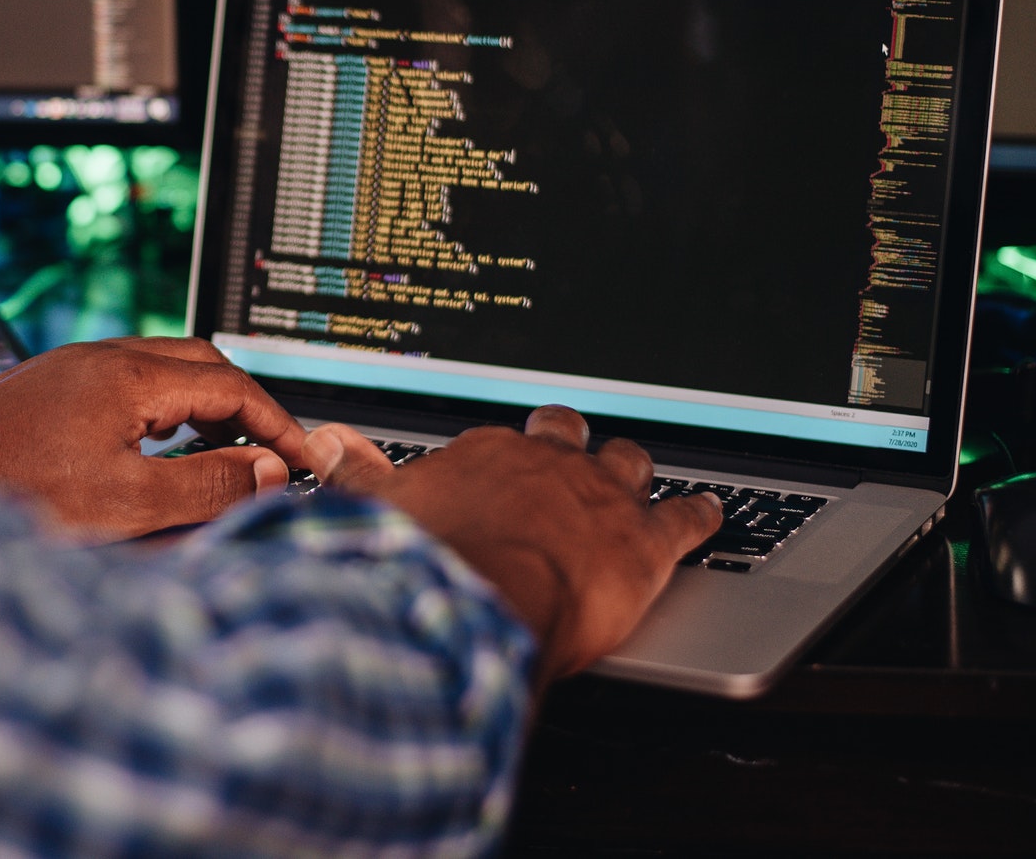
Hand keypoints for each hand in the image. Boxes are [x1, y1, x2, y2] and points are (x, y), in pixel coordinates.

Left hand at [0, 337, 305, 542]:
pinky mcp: (47, 388)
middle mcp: (100, 357)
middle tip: (269, 450)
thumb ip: (205, 486)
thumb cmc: (9, 492)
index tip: (302, 456)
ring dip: (200, 404)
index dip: (276, 422)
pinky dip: (159, 409)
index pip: (231, 384)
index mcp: (128, 376)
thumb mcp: (125, 504)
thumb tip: (267, 472)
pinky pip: (125, 381)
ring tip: (221, 454)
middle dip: (244, 404)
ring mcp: (70, 367)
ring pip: (161, 368)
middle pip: (201, 362)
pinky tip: (152, 450)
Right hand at [299, 406, 720, 685]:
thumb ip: (356, 475)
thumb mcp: (379, 508)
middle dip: (568, 441)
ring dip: (632, 468)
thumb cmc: (429, 561)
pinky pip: (684, 518)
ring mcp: (600, 499)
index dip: (500, 458)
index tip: (495, 469)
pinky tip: (710, 512)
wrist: (482, 599)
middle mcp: (548, 465)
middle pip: (566, 436)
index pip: (496, 445)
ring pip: (628, 464)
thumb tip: (325, 443)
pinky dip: (699, 514)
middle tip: (566, 447)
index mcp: (486, 456)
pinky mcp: (645, 543)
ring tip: (638, 468)